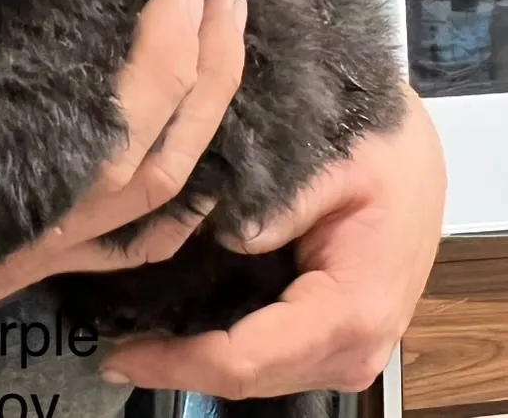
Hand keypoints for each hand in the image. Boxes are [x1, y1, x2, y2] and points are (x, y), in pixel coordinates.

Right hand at [0, 0, 246, 393]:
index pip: (86, 156)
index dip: (147, 83)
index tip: (175, 3)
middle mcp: (4, 246)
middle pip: (140, 180)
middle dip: (197, 90)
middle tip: (219, 2)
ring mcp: (16, 261)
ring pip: (141, 213)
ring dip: (199, 130)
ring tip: (225, 43)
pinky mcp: (13, 262)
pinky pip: (116, 243)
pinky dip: (171, 204)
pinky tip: (196, 159)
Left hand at [101, 85, 445, 396]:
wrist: (417, 155)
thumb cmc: (384, 153)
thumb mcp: (335, 160)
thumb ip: (281, 203)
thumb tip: (228, 237)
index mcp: (349, 310)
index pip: (245, 358)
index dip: (177, 363)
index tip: (120, 355)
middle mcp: (352, 347)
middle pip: (246, 378)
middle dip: (178, 366)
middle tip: (113, 347)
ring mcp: (346, 350)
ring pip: (256, 375)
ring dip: (197, 361)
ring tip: (136, 336)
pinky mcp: (334, 338)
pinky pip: (270, 356)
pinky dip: (223, 347)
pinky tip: (180, 326)